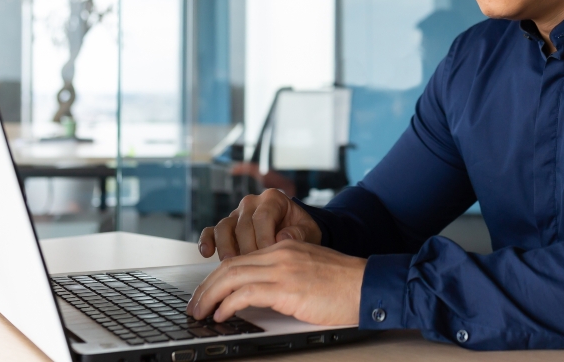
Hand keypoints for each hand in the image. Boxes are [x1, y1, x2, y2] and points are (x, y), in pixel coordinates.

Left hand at [186, 240, 365, 325]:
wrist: (368, 285)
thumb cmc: (344, 285)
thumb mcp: (309, 270)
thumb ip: (285, 274)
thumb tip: (258, 295)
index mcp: (285, 247)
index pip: (240, 258)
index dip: (217, 277)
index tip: (207, 294)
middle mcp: (280, 253)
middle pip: (230, 266)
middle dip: (206, 287)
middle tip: (195, 305)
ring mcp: (283, 269)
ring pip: (231, 277)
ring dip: (210, 297)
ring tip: (201, 313)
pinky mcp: (287, 287)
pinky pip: (245, 293)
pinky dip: (228, 305)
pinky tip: (222, 316)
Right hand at [198, 189, 321, 258]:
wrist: (295, 232)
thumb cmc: (301, 232)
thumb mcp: (309, 232)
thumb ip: (299, 234)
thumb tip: (283, 238)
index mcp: (273, 199)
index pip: (262, 217)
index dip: (264, 238)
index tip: (268, 256)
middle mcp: (251, 203)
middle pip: (243, 225)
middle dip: (247, 248)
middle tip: (253, 268)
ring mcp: (236, 214)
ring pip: (224, 227)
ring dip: (226, 247)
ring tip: (231, 264)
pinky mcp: (226, 227)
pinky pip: (211, 231)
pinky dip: (207, 240)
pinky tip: (206, 253)